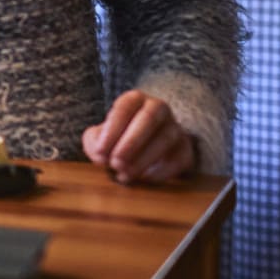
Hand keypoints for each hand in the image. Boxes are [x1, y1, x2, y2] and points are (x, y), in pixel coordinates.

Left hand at [82, 90, 196, 183]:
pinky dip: (162, 170)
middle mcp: (159, 109)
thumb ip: (94, 142)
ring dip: (144, 159)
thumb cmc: (116, 138)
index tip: (100, 152)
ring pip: (165, 139)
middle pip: (149, 119)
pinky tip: (144, 178)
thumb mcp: (98, 136)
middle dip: (131, 143)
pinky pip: (179, 158)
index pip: (124, 108)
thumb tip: (101, 155)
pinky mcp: (186, 149)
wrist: (142, 146)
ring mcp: (175, 128)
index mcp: (134, 100)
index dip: (112, 130)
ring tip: (125, 174)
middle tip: (115, 163)